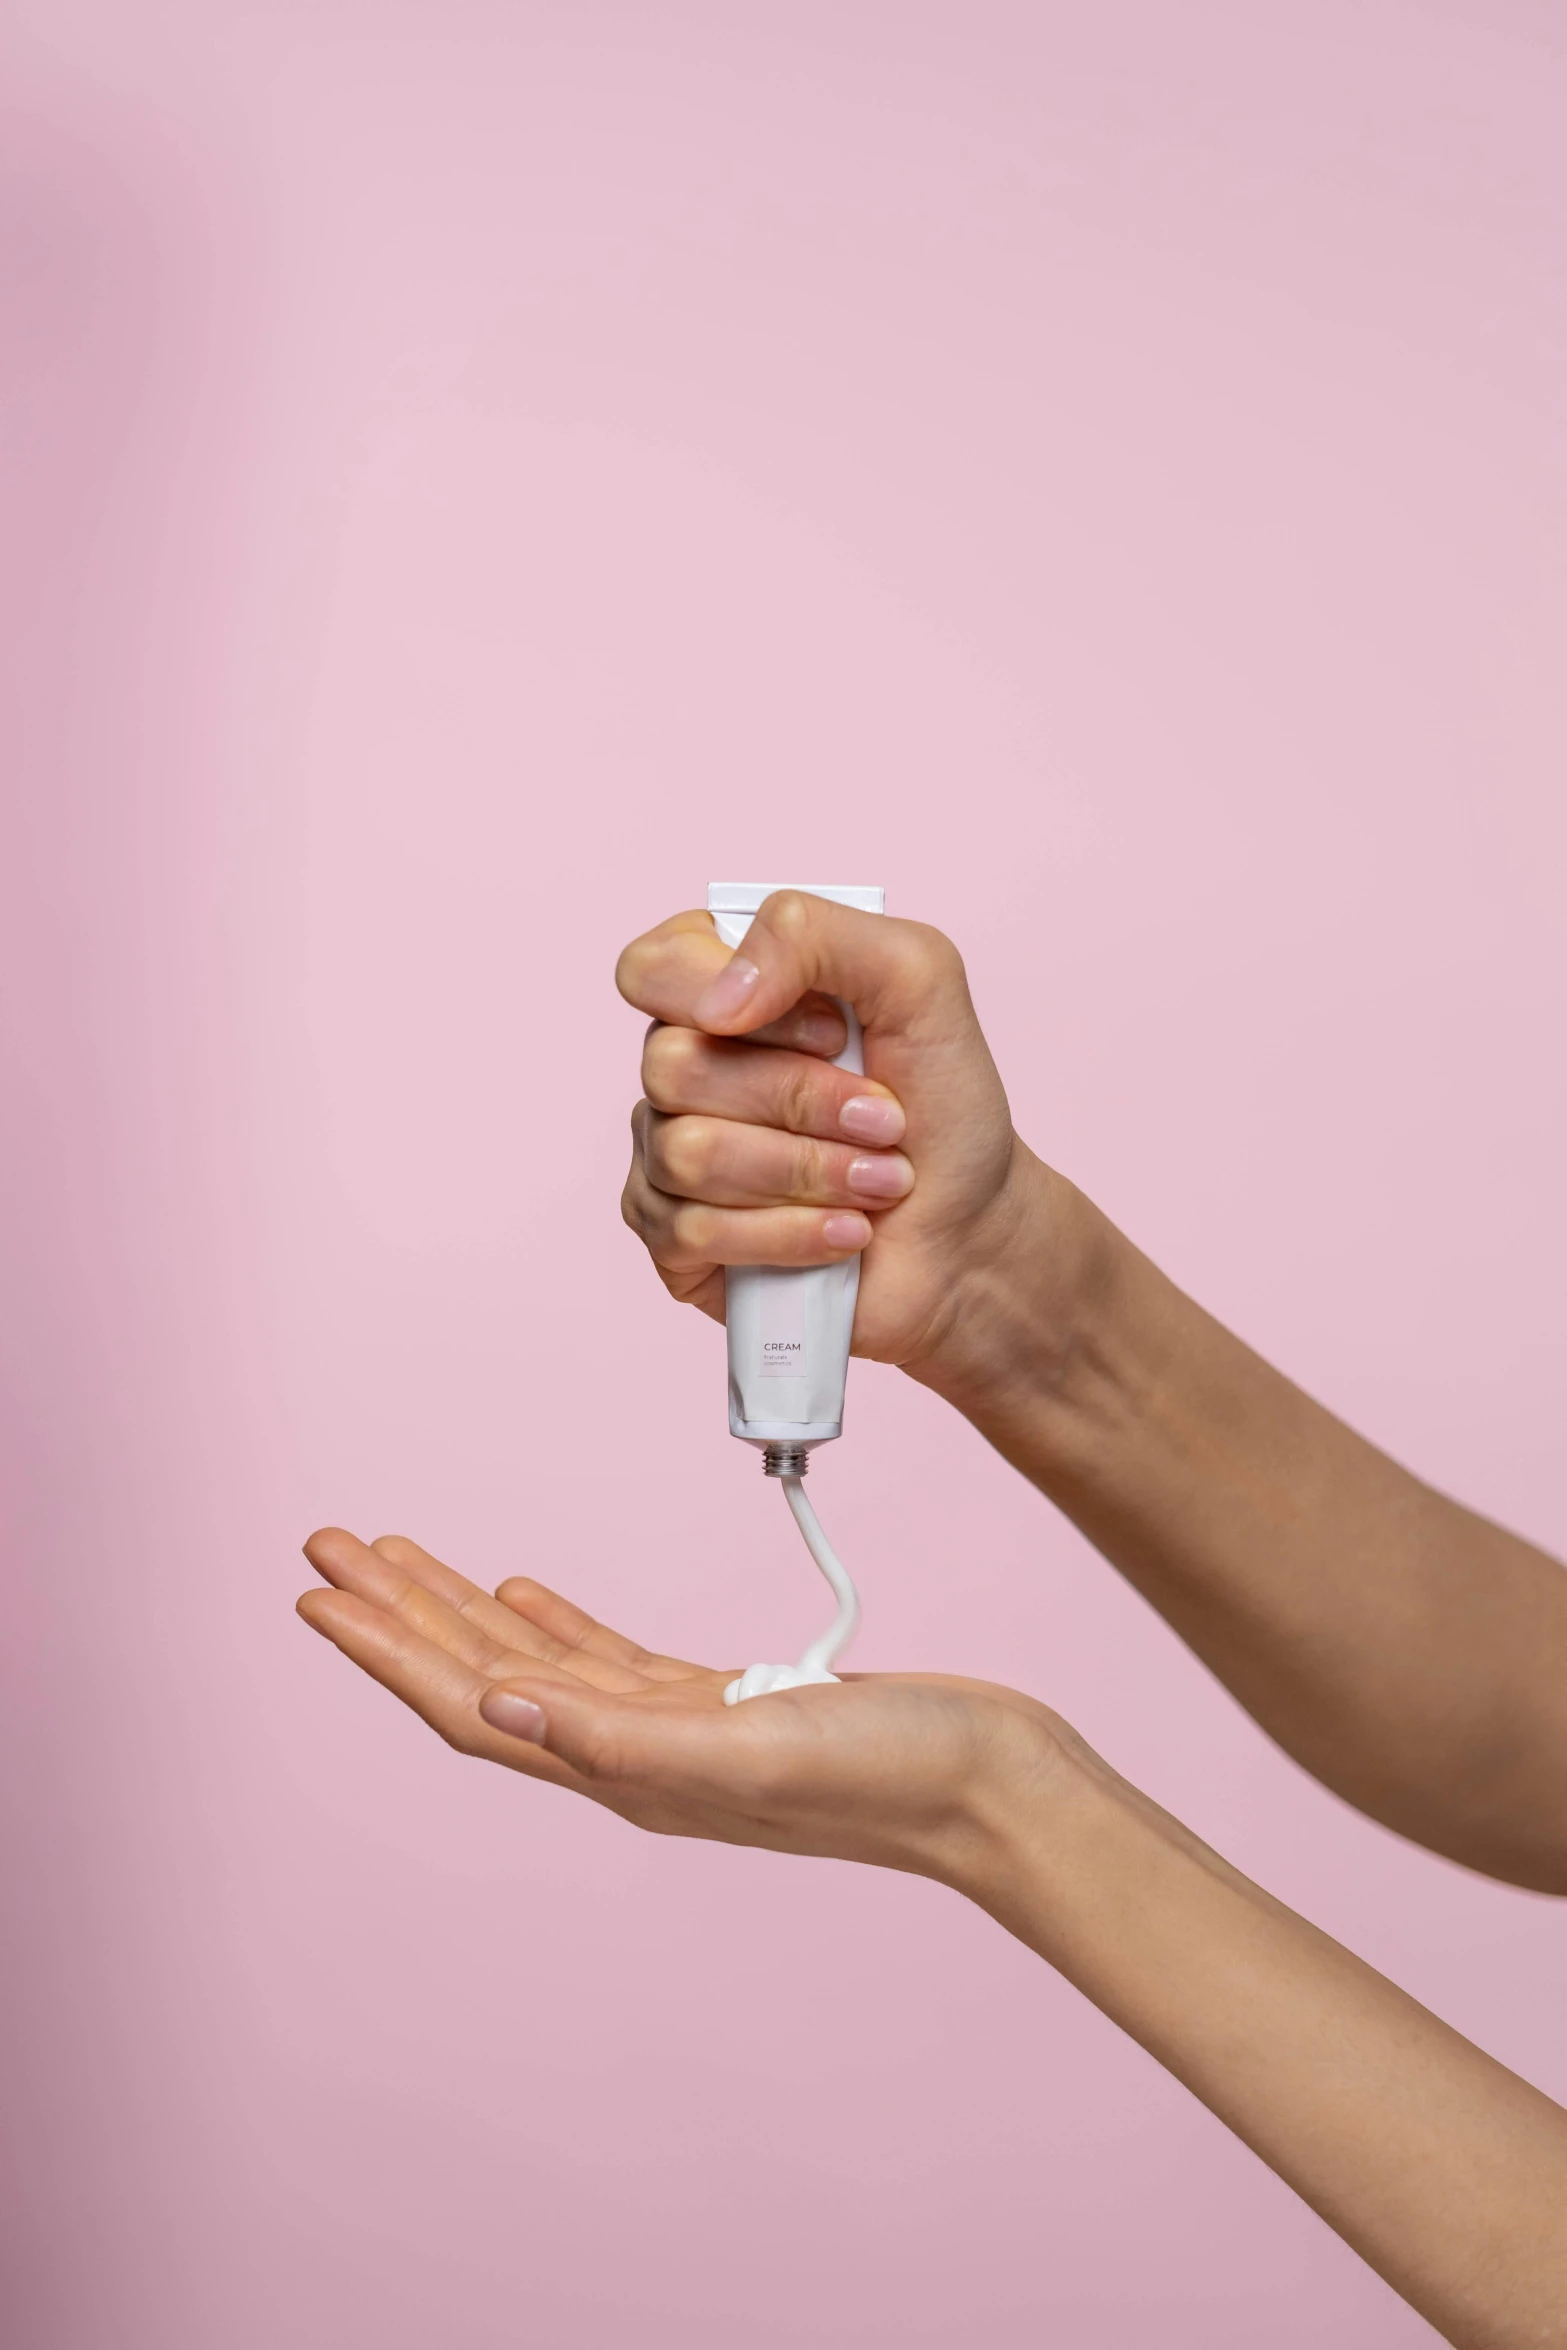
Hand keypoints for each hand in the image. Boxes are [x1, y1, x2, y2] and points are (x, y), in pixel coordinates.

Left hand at [296, 1527, 1067, 1881]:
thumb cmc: (888, 1773)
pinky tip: (524, 1592)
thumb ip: (622, 1738)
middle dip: (401, 1611)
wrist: (989, 1785)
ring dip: (462, 1607)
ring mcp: (673, 1732)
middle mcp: (630, 1756)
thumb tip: (494, 1711)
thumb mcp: (751, 1751)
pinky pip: (606, 1659)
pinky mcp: (719, 1703)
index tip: (317, 1593)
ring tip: (398, 1555)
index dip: (389, 1651)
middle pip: (484, 1676)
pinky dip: (553, 1619)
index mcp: (623, 1770)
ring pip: (536, 1660)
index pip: (473, 1705)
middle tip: (329, 1544)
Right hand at [616, 894, 1073, 1382]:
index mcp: (719, 990)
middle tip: (884, 1120)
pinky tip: (845, 1233)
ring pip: (688, 1153)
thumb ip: (813, 933)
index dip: (737, 1000)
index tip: (834, 1031)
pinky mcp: (676, 1243)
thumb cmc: (940, 1102)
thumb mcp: (915, 977)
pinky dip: (791, 1233)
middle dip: (803, 1098)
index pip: (652, 968)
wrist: (971, 1226)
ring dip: (810, 1170)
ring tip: (879, 1182)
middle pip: (673, 1066)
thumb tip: (720, 1003)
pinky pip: (695, 1233)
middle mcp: (680, 1069)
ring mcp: (666, 1157)